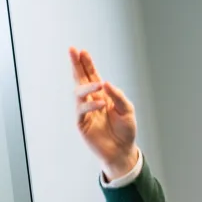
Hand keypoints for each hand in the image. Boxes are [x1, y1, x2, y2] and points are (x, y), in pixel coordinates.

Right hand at [70, 47, 138, 178]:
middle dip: (76, 65)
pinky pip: (82, 111)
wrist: (123, 150)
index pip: (92, 76)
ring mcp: (85, 111)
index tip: (82, 51)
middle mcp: (92, 100)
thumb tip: (106, 83)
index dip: (87, 64)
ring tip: (99, 84)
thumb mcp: (128, 110)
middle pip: (81, 79)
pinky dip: (91, 105)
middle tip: (73, 51)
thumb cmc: (125, 130)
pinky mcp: (82, 123)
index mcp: (103, 95)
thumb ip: (118, 96)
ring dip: (88, 87)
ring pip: (79, 93)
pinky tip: (101, 103)